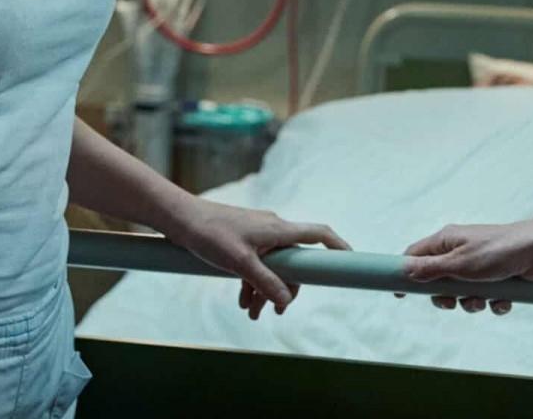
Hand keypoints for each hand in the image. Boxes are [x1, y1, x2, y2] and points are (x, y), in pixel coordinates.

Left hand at [164, 200, 348, 319]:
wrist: (181, 219)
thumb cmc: (209, 234)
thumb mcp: (239, 263)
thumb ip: (265, 282)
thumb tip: (286, 299)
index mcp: (278, 229)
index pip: (318, 235)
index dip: (337, 247)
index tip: (351, 260)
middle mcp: (273, 230)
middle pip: (294, 262)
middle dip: (287, 288)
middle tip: (275, 312)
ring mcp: (259, 235)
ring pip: (274, 267)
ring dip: (265, 291)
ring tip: (251, 313)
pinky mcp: (244, 240)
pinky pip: (258, 264)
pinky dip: (253, 282)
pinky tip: (243, 301)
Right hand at [400, 216, 532, 314]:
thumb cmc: (499, 250)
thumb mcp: (460, 263)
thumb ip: (431, 269)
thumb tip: (404, 270)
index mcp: (447, 241)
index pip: (416, 255)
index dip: (406, 273)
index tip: (401, 294)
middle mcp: (461, 252)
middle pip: (439, 280)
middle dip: (446, 296)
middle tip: (452, 301)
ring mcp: (480, 266)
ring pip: (464, 293)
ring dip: (472, 302)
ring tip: (483, 299)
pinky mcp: (498, 278)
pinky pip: (487, 297)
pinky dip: (494, 302)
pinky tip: (503, 299)